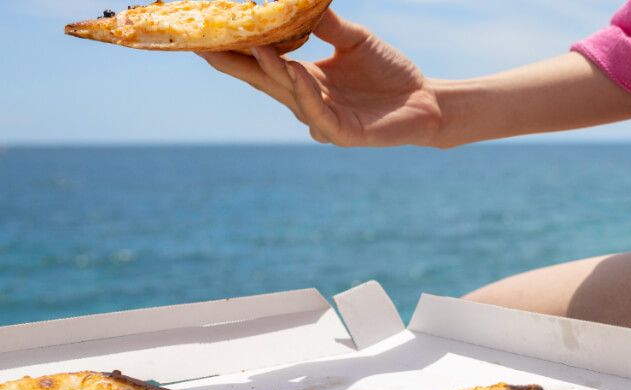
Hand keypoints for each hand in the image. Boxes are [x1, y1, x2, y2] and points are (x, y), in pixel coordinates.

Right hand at [199, 10, 441, 146]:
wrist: (426, 100)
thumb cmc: (389, 71)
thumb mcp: (354, 40)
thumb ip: (326, 24)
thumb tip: (296, 2)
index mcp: (304, 77)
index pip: (261, 62)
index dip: (233, 49)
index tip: (203, 32)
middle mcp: (306, 99)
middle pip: (262, 80)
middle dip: (234, 62)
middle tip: (204, 44)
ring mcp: (322, 119)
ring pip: (289, 95)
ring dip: (272, 71)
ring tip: (258, 48)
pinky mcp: (343, 134)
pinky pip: (318, 113)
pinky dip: (306, 92)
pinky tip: (296, 71)